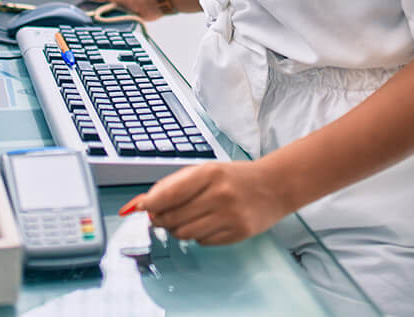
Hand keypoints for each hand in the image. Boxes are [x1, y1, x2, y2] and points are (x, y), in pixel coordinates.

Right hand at [64, 0, 161, 20]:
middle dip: (86, 5)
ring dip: (97, 13)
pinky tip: (103, 24)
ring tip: (86, 22)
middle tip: (75, 15)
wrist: (152, 3)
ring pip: (103, 8)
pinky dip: (106, 18)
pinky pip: (112, 14)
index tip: (69, 2)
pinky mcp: (126, 9)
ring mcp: (120, 0)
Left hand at [125, 161, 290, 245]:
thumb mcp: (206, 171)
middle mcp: (220, 195)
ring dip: (177, 229)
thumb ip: (175, 185)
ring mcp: (230, 216)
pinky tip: (207, 223)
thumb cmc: (234, 178)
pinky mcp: (238, 234)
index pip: (169, 194)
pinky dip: (198, 235)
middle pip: (173, 217)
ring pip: (184, 233)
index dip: (149, 204)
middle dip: (160, 218)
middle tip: (160, 215)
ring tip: (185, 218)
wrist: (274, 187)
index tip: (140, 207)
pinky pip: (202, 241)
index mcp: (210, 173)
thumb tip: (142, 204)